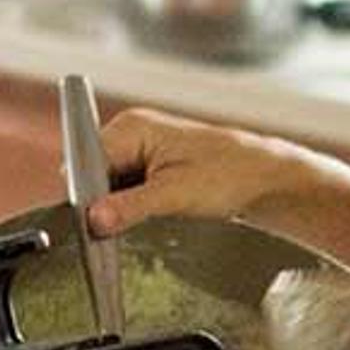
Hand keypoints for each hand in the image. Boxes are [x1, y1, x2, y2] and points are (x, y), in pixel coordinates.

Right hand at [89, 107, 305, 234]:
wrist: (265, 178)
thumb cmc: (229, 174)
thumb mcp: (174, 195)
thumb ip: (128, 207)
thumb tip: (92, 220)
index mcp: (132, 127)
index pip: (84, 162)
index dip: (88, 195)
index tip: (96, 222)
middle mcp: (132, 131)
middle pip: (93, 175)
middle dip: (104, 202)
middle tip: (132, 220)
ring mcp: (141, 147)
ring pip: (108, 186)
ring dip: (121, 206)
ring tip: (154, 211)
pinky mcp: (150, 165)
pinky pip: (125, 188)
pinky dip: (133, 205)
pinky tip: (156, 210)